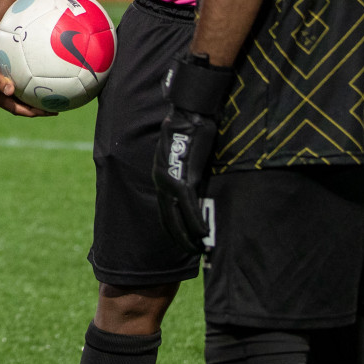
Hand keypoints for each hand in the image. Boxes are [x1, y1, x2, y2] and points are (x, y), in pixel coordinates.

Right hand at [0, 31, 56, 117]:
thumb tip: (10, 91)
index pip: (17, 109)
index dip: (32, 112)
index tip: (46, 112)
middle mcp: (3, 95)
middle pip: (23, 107)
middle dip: (39, 109)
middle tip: (55, 108)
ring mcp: (6, 88)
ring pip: (25, 98)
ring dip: (37, 100)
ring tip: (54, 98)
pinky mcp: (10, 80)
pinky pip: (24, 86)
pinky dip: (34, 87)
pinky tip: (46, 81)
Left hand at [151, 53, 232, 254]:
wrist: (190, 110)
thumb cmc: (190, 126)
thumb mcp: (182, 148)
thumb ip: (185, 165)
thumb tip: (193, 175)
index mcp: (160, 172)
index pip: (163, 207)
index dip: (171, 226)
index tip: (181, 239)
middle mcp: (160, 178)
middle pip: (167, 217)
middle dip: (178, 237)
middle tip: (190, 252)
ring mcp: (171, 179)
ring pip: (177, 216)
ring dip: (188, 235)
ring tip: (199, 249)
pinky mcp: (185, 176)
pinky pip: (190, 207)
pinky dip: (196, 223)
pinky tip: (203, 235)